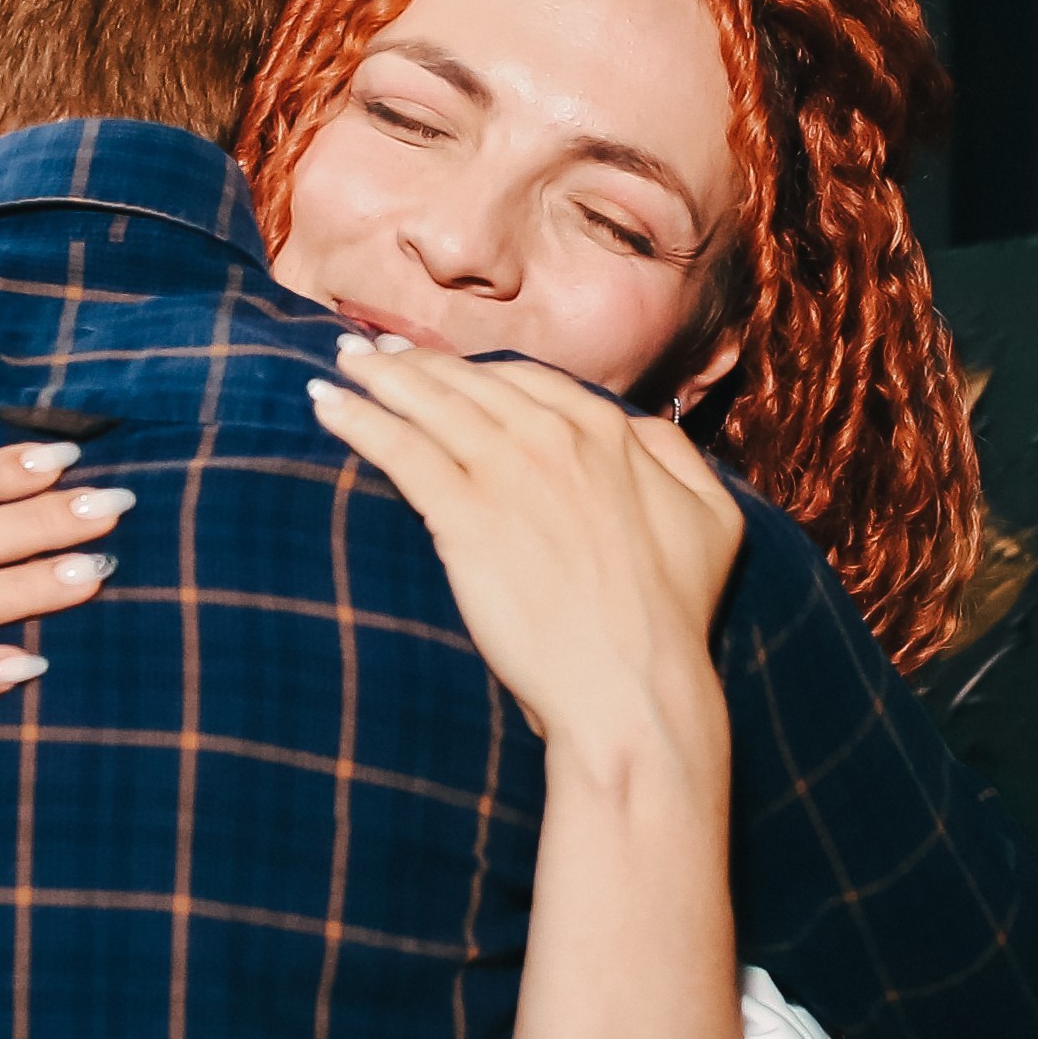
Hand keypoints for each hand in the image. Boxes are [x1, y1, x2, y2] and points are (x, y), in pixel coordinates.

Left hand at [307, 344, 741, 768]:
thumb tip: (638, 428)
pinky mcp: (465, 514)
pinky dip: (358, 420)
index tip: (444, 366)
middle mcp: (556, 437)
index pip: (527, 383)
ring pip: (430, 404)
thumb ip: (676, 456)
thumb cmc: (674, 618)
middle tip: (374, 351)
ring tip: (343, 363)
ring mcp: (508, 471)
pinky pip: (400, 449)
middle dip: (417, 362)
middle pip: (470, 384)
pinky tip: (325, 405)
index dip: (478, 371)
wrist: (635, 687)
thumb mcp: (712, 520)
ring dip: (378, 377)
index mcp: (610, 433)